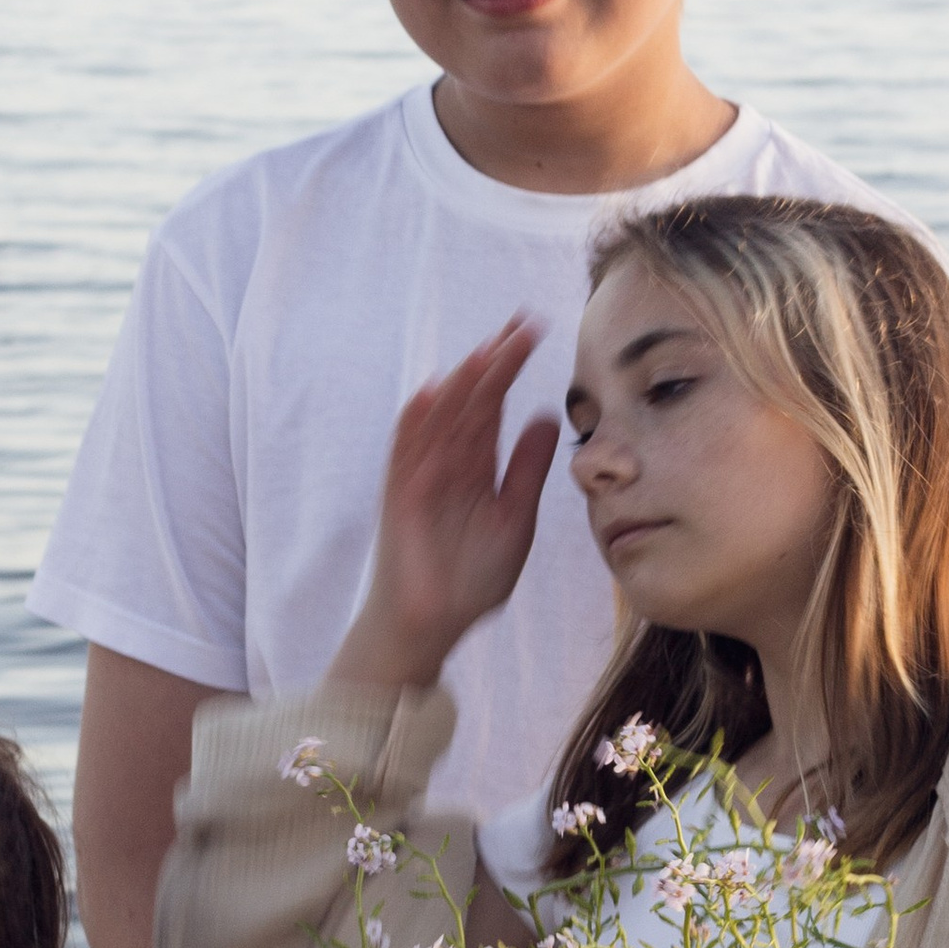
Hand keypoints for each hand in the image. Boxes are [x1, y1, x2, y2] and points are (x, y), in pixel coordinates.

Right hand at [327, 322, 559, 693]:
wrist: (434, 623)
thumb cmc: (470, 578)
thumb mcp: (515, 517)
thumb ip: (527, 469)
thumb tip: (548, 416)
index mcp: (476, 463)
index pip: (493, 403)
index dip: (510, 366)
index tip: (533, 329)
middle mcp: (448, 460)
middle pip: (470, 400)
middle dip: (494, 361)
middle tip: (521, 324)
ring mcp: (422, 475)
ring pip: (442, 418)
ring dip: (462, 384)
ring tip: (486, 351)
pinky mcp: (401, 498)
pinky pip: (405, 454)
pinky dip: (415, 424)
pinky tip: (431, 394)